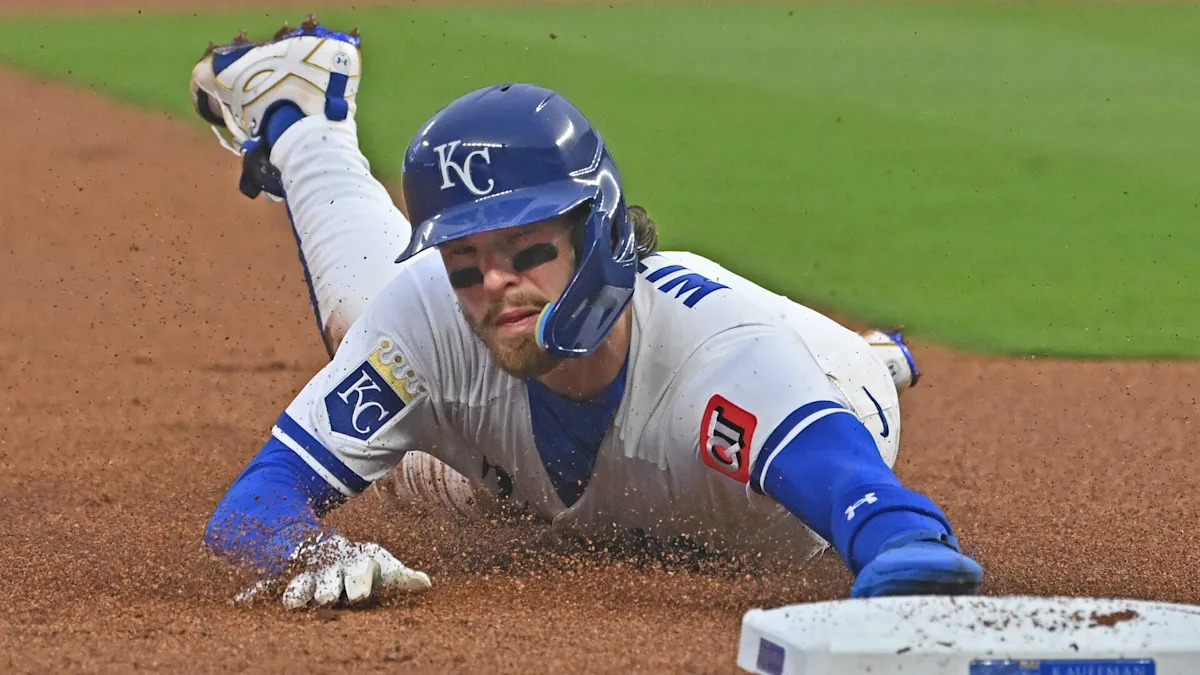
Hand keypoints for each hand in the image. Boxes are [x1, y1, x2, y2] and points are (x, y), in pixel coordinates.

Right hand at [236, 535, 431, 608]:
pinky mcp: (279, 575)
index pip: (358, 569)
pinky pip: (264, 583)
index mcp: (351, 560)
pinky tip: (242, 601)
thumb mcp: (377, 564)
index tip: (360, 594)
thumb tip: (427, 583)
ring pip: (298, 582)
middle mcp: (326, 566)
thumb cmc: (352, 561)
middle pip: (328, 579)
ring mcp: (302, 571)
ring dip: (297, 592)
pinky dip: (255, 592)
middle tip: (330, 597)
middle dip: (329, 588)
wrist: (311, 534)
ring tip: (293, 603)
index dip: (359, 580)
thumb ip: (399, 576)